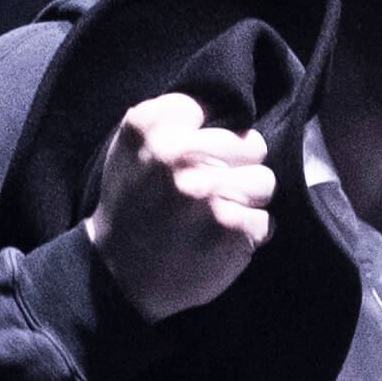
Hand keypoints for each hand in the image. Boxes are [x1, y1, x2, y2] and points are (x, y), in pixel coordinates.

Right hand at [85, 93, 275, 318]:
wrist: (116, 274)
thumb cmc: (131, 206)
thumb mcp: (132, 150)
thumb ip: (172, 122)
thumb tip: (231, 106)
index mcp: (148, 126)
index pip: (215, 106)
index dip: (211, 133)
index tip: (192, 154)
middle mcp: (176, 154)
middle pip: (251, 143)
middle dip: (237, 167)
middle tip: (206, 190)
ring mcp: (206, 191)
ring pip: (264, 181)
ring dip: (247, 201)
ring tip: (213, 215)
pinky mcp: (230, 227)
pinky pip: (264, 220)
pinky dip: (247, 234)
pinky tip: (216, 239)